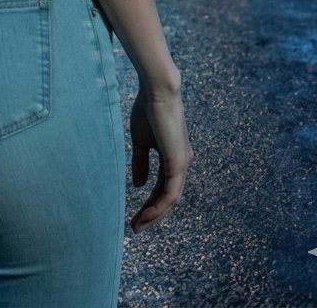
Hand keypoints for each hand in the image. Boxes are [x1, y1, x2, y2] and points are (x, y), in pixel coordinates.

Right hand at [128, 87, 192, 232]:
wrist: (157, 91)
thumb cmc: (148, 109)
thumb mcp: (140, 140)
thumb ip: (140, 162)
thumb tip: (140, 185)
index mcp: (174, 157)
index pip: (162, 188)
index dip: (149, 203)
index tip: (134, 216)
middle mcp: (182, 163)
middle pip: (168, 198)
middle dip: (152, 214)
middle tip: (135, 227)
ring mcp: (182, 164)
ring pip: (171, 200)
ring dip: (154, 215)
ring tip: (137, 225)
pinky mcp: (178, 163)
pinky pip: (170, 194)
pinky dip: (158, 207)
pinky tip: (145, 214)